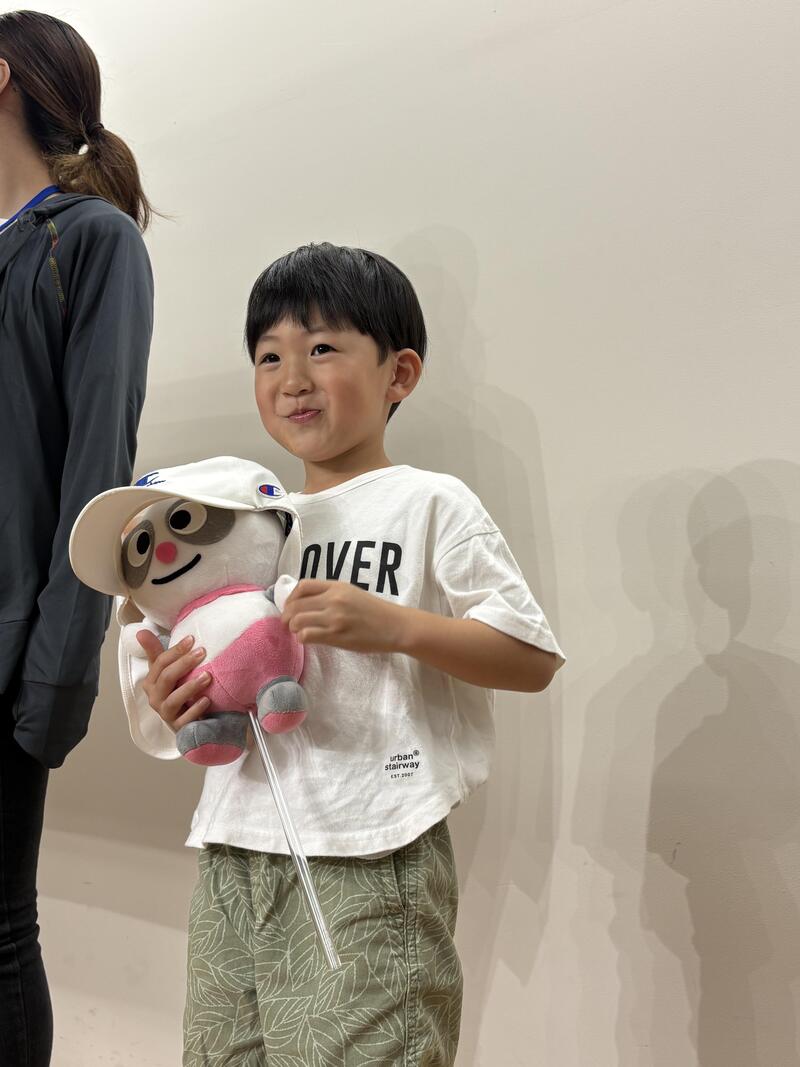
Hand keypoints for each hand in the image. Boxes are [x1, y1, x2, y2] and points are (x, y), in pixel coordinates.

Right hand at [135, 631, 211, 732]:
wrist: (186, 718)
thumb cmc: (175, 690)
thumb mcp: (166, 670)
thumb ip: (156, 652)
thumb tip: (142, 631)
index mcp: (150, 682)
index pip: (160, 663)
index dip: (175, 650)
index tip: (192, 639)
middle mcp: (155, 698)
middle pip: (167, 678)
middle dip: (184, 664)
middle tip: (202, 652)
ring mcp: (165, 713)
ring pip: (173, 700)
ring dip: (191, 687)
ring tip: (208, 676)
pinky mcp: (178, 726)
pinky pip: (185, 719)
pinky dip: (195, 709)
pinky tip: (207, 699)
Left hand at [281, 579, 408, 653]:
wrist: (395, 626)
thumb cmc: (375, 611)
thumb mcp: (353, 594)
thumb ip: (331, 595)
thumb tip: (307, 603)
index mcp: (337, 586)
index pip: (303, 586)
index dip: (291, 597)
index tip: (290, 606)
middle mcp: (333, 599)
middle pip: (296, 604)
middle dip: (286, 615)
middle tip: (288, 623)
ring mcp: (334, 617)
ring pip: (297, 620)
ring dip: (293, 627)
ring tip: (298, 632)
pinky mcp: (336, 635)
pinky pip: (307, 635)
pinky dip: (302, 637)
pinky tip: (308, 639)